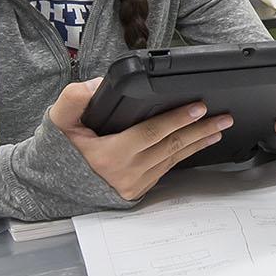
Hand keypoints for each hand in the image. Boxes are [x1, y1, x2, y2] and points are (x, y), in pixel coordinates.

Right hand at [49, 78, 232, 200]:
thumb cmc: (59, 150)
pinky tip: (198, 144)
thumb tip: (98, 85)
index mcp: (110, 156)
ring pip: (174, 159)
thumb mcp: (58, 121)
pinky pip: (167, 169)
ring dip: (199, 142)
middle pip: (171, 147)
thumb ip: (74, 100)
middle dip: (201, 130)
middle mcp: (127, 173)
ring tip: (219, 128)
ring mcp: (134, 184)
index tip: (200, 106)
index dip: (178, 119)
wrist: (51, 186)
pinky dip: (185, 154)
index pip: (152, 133)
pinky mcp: (138, 190)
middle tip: (224, 116)